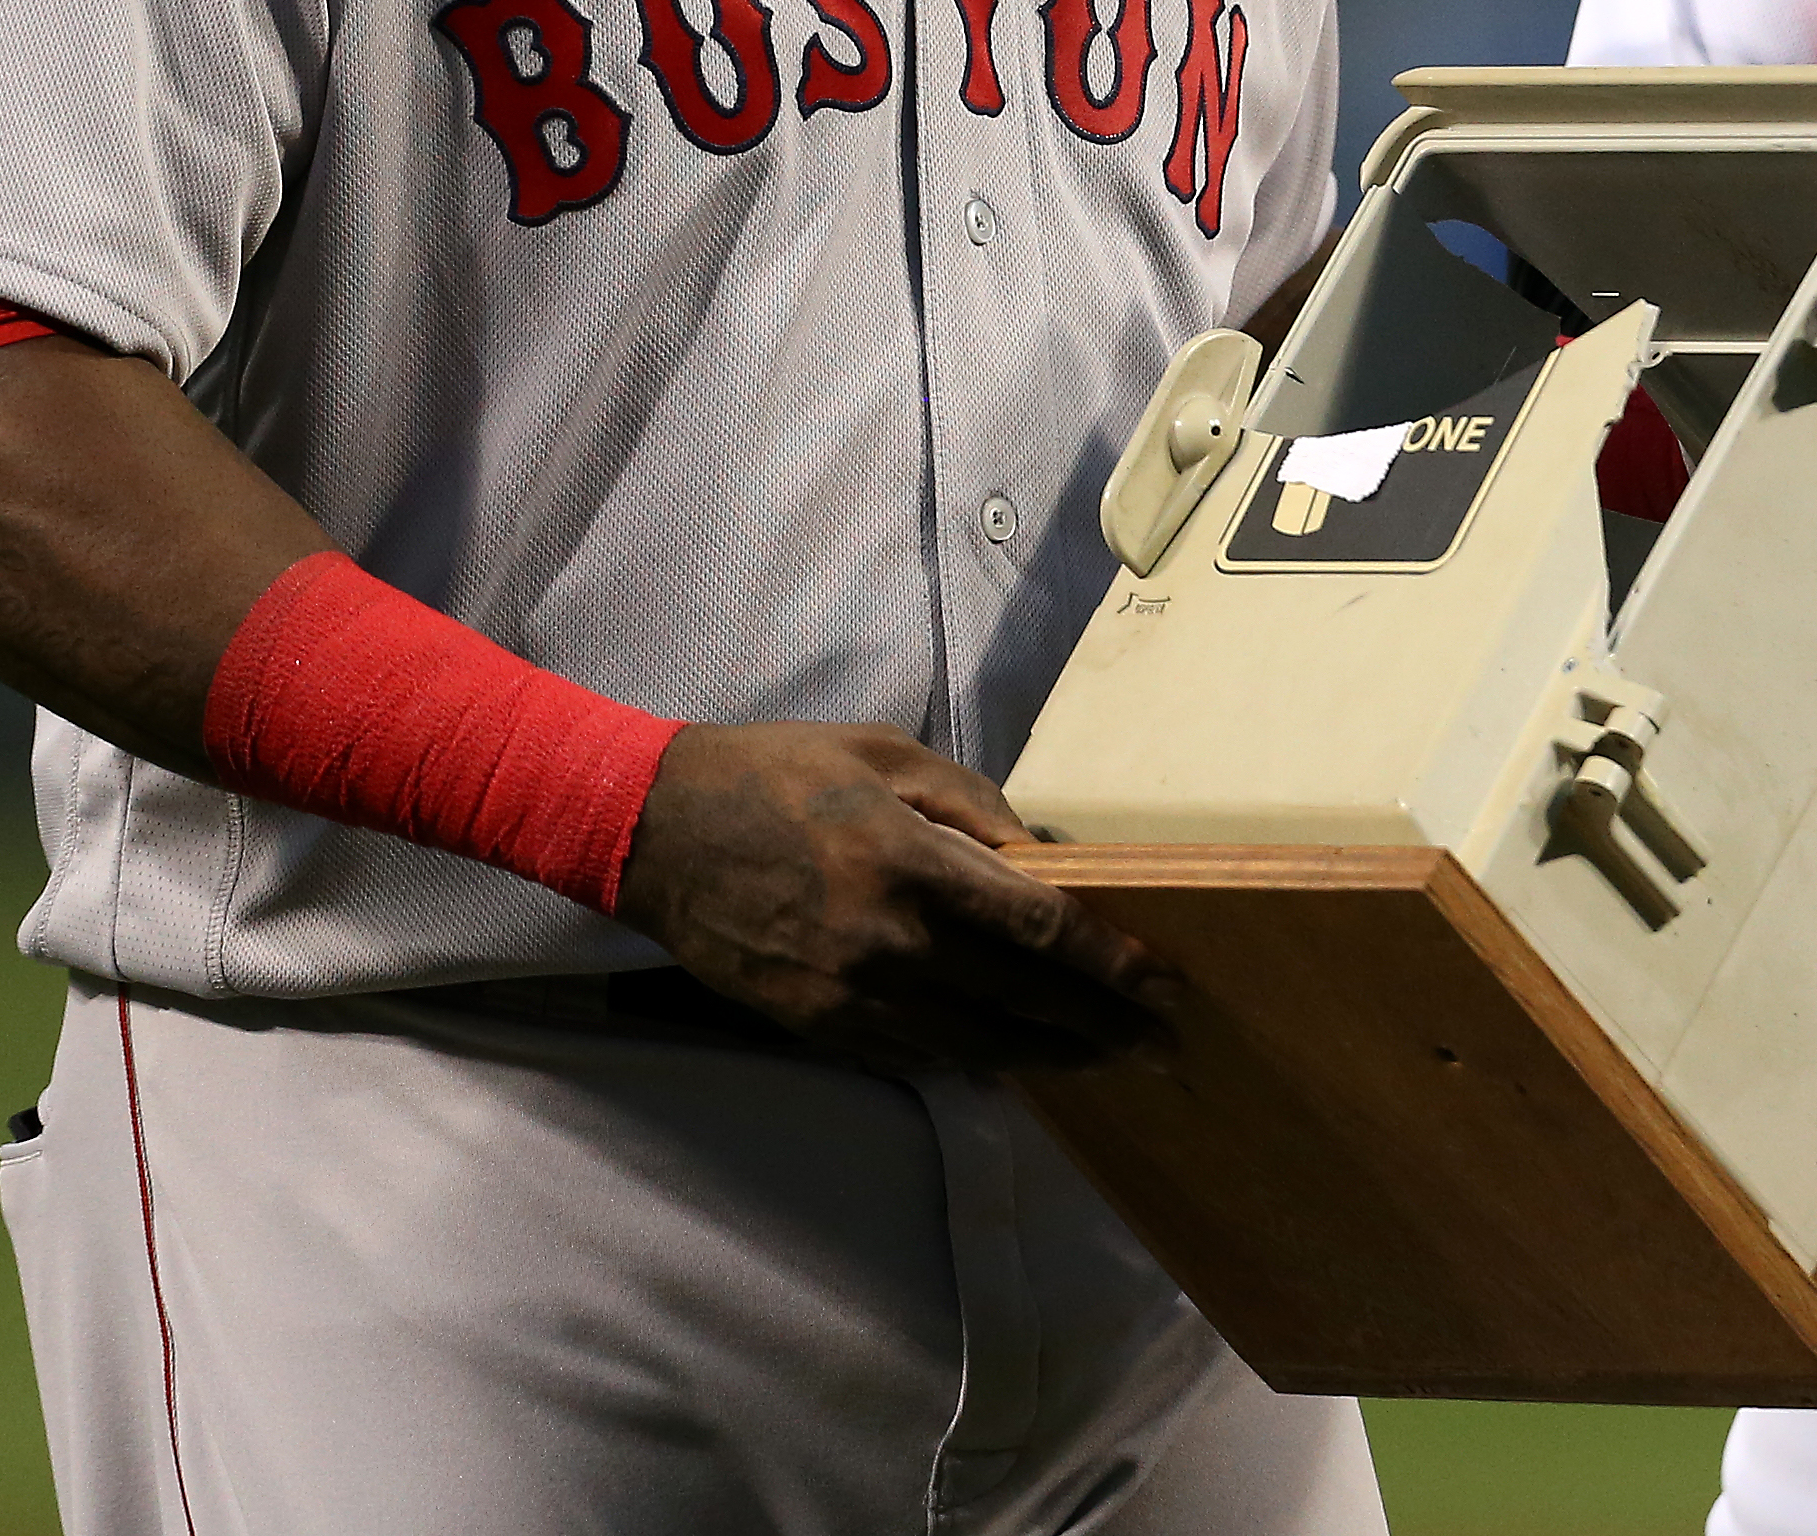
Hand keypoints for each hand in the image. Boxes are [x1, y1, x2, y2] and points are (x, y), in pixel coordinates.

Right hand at [615, 721, 1176, 1076]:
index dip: (1107, 962)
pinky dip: (976, 1061)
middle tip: (1163, 1041)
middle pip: (1021, 1001)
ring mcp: (851, 996)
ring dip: (1050, 1057)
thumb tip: (1042, 857)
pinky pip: (917, 1056)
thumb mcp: (884, 754)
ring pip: (976, 1045)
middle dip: (1102, 1026)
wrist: (653, 832)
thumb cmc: (776, 774)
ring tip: (1106, 1059)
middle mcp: (888, 942)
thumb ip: (971, 804)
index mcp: (909, 862)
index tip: (1161, 979)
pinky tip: (1016, 1062)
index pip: (1036, 928)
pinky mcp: (818, 1026)